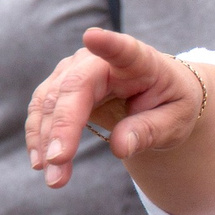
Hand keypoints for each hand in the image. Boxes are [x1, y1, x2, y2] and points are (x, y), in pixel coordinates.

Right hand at [26, 28, 203, 187]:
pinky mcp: (60, 85)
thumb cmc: (171, 103)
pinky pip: (42, 110)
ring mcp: (75, 69)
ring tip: (54, 178)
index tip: (92, 36)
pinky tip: (41, 163)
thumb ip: (149, 131)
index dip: (108, 44)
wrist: (159, 94)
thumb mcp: (175, 121)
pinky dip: (39, 136)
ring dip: (46, 139)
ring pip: (50, 101)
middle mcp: (101, 59)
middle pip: (74, 87)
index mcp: (140, 61)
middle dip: (61, 127)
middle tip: (57, 164)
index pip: (124, 50)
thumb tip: (119, 147)